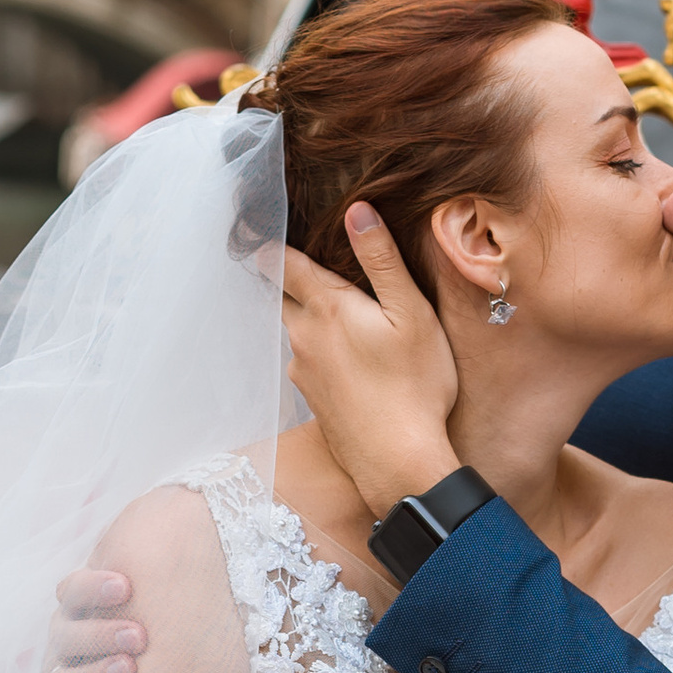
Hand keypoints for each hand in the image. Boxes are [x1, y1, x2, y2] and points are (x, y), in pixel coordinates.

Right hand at [44, 566, 146, 672]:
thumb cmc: (150, 630)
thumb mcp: (151, 600)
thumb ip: (156, 576)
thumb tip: (186, 518)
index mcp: (82, 606)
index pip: (74, 590)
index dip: (94, 587)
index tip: (127, 586)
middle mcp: (66, 637)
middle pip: (65, 631)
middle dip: (101, 632)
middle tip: (139, 636)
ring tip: (130, 670)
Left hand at [278, 213, 462, 520]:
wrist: (397, 462)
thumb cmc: (414, 385)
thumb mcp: (411, 313)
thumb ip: (382, 260)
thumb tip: (357, 210)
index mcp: (328, 308)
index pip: (287, 265)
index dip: (273, 247)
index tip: (258, 235)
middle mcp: (304, 337)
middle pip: (285, 298)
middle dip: (287, 281)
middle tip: (290, 266)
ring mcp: (303, 371)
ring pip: (297, 332)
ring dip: (309, 320)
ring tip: (337, 316)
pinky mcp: (311, 399)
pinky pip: (308, 363)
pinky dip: (321, 354)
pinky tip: (349, 363)